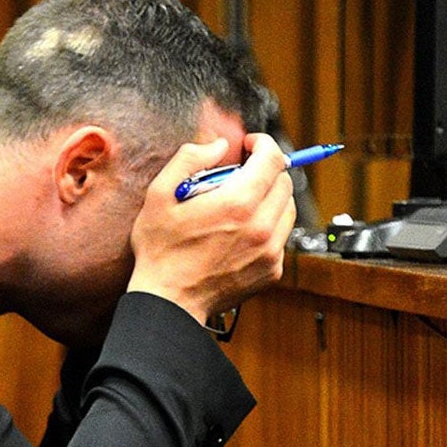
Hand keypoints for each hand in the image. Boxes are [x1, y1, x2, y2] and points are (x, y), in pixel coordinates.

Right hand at [127, 133, 295, 324]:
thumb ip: (189, 159)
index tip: (250, 145)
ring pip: (287, 209)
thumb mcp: (159, 195)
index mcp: (237, 204)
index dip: (263, 144)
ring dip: (271, 198)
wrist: (169, 302)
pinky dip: (268, 227)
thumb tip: (218, 146)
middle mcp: (260, 227)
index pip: (272, 159)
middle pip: (284, 182)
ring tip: (243, 203)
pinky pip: (281, 237)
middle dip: (266, 170)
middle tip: (242, 174)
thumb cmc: (161, 252)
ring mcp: (269, 251)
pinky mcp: (272, 271)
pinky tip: (242, 232)